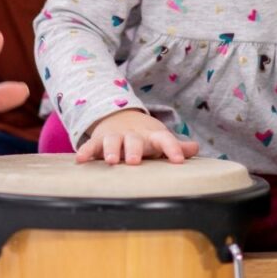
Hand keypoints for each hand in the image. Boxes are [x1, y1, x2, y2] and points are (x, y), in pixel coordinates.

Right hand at [76, 109, 199, 164]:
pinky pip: (92, 145)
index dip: (172, 148)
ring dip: (112, 150)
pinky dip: (86, 151)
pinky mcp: (99, 140)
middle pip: (135, 140)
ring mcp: (115, 136)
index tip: (178, 160)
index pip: (165, 139)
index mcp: (152, 135)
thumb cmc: (145, 135)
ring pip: (113, 141)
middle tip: (135, 161)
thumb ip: (175, 146)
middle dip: (134, 150)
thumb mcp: (160, 138)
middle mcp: (133, 135)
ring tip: (112, 161)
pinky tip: (81, 160)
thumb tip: (195, 148)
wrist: (120, 115)